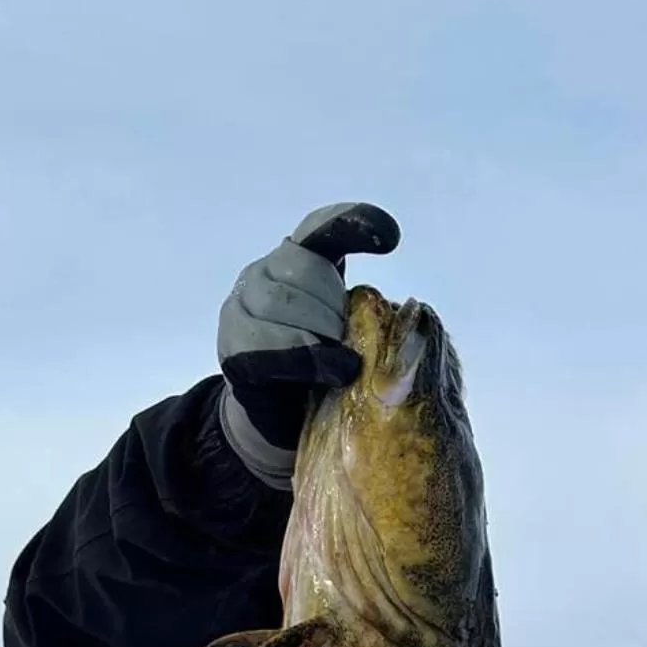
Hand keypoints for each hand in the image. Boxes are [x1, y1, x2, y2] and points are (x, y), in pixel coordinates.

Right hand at [217, 202, 400, 486]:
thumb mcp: (350, 337)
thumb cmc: (323, 374)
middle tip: (346, 344)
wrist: (280, 424)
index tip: (390, 240)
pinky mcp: (233, 348)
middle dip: (335, 306)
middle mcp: (262, 275)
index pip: (322, 228)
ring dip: (321, 335)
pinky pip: (269, 345)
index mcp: (295, 263)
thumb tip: (413, 314)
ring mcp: (240, 309)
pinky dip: (306, 359)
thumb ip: (367, 316)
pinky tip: (332, 374)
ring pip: (284, 302)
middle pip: (304, 267)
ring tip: (340, 367)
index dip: (354, 223)